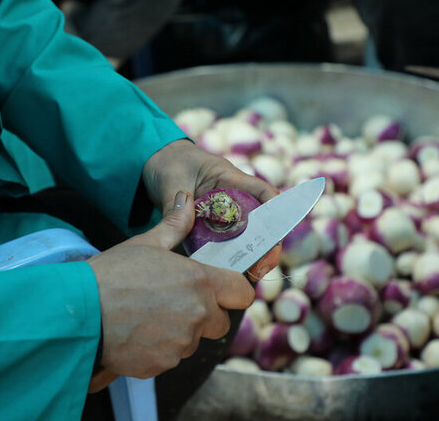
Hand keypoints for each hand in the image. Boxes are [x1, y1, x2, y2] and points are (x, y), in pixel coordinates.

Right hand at [87, 191, 254, 391]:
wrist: (79, 312)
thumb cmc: (112, 273)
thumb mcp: (145, 244)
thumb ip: (174, 226)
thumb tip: (187, 200)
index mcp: (199, 282)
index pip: (242, 294)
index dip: (232, 291)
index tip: (218, 288)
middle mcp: (197, 316)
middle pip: (220, 322)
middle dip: (204, 314)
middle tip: (174, 301)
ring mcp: (180, 344)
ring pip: (193, 340)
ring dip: (179, 332)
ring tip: (147, 316)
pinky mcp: (161, 365)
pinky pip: (170, 357)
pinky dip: (158, 348)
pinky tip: (136, 333)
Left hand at [142, 139, 281, 279]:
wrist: (158, 162)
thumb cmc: (170, 163)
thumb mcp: (171, 181)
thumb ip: (174, 206)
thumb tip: (175, 230)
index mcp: (230, 179)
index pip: (263, 192)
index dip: (278, 210)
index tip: (280, 232)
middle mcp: (233, 198)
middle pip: (259, 222)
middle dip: (265, 246)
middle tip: (260, 268)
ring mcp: (224, 215)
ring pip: (243, 238)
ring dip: (246, 256)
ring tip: (246, 276)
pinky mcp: (211, 228)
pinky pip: (222, 246)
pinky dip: (224, 259)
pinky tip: (222, 274)